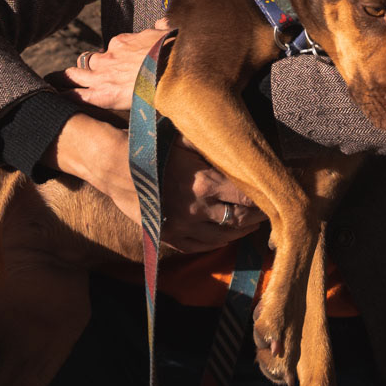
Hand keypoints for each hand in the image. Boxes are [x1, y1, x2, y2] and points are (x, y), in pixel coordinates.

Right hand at [46, 114, 265, 253]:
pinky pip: (198, 247)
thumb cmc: (149, 145)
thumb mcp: (185, 138)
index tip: (274, 193)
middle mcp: (196, 208)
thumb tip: (239, 148)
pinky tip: (225, 237)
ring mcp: (180, 226)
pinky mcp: (166, 235)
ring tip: (253, 225)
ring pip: (221, 236)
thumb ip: (212, 148)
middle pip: (238, 218)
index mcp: (204, 182)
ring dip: (240, 231)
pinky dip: (216, 243)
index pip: (246, 196)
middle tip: (270, 210)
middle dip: (257, 215)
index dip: (264, 197)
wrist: (111, 164)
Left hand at [63, 27, 171, 112]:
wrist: (173, 69)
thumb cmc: (174, 51)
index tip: (120, 62)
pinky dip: (65, 97)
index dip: (116, 56)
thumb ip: (162, 26)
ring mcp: (102, 75)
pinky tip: (53, 99)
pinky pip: (76, 96)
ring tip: (54, 82)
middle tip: (81, 73)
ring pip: (76, 75)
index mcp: (124, 42)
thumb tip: (162, 21)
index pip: (114, 48)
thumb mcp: (169, 32)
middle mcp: (109, 56)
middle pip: (92, 60)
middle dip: (88, 67)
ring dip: (67, 78)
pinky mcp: (101, 94)